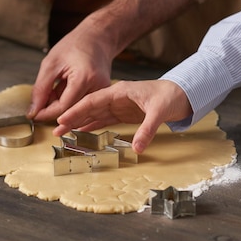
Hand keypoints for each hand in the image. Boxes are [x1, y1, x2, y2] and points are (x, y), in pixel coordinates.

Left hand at [28, 0, 193, 122]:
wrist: (98, 37)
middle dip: (54, 111)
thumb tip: (34, 111)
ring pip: (78, 110)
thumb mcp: (51, 64)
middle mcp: (99, 88)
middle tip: (40, 104)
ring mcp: (104, 92)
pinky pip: (85, 105)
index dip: (47, 113)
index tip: (34, 114)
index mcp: (85, 78)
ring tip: (52, 91)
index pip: (64, 107)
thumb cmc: (76, 45)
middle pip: (72, 111)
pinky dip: (71, 103)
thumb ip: (41, 89)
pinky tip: (62, 92)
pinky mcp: (104, 94)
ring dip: (62, 107)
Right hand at [54, 80, 192, 152]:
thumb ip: (147, 130)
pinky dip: (94, 126)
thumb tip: (137, 149)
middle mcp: (117, 97)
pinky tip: (83, 131)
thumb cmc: (171, 96)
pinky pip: (106, 120)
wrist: (184, 93)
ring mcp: (120, 105)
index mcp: (120, 91)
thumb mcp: (159, 112)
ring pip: (95, 114)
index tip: (63, 119)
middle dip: (73, 118)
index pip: (93, 100)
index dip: (77, 110)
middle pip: (90, 107)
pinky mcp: (126, 113)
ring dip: (80, 122)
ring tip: (65, 132)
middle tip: (57, 130)